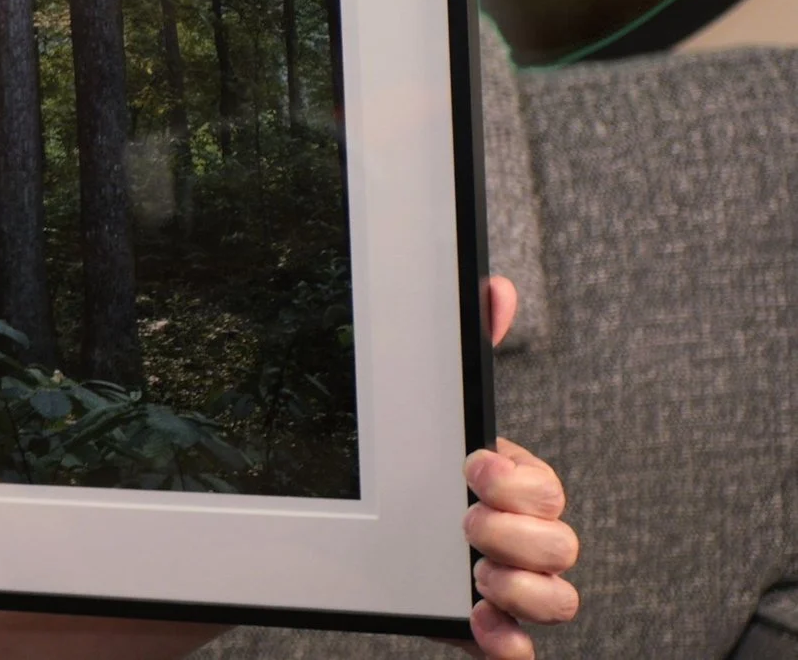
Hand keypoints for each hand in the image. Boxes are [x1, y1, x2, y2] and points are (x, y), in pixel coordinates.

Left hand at [455, 276, 578, 659]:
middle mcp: (518, 542)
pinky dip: (509, 643)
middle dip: (518, 532)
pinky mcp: (481, 631)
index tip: (472, 465)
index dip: (520, 481)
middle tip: (467, 520)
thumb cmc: (417, 474)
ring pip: (558, 600)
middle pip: (561, 545)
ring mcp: (505, 589)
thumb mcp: (433, 417)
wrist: (349, 538)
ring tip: (474, 574)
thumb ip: (463, 354)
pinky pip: (520, 649)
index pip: (547, 488)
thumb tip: (494, 287)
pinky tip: (479, 625)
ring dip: (521, 588)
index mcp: (512, 491)